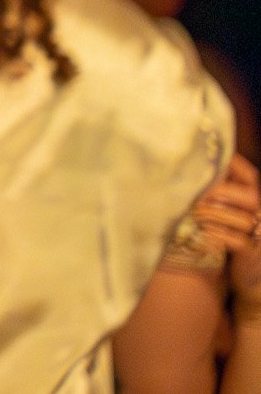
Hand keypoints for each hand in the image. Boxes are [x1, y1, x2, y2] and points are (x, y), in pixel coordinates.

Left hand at [203, 157, 260, 311]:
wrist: (253, 279)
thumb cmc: (232, 239)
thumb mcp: (226, 214)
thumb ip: (213, 195)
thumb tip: (183, 173)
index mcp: (253, 200)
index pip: (249, 175)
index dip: (232, 164)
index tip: (207, 157)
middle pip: (250, 196)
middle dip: (219, 191)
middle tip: (194, 192)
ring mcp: (260, 235)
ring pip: (241, 219)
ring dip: (212, 213)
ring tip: (192, 211)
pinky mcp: (253, 254)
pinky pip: (237, 242)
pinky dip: (217, 237)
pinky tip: (200, 234)